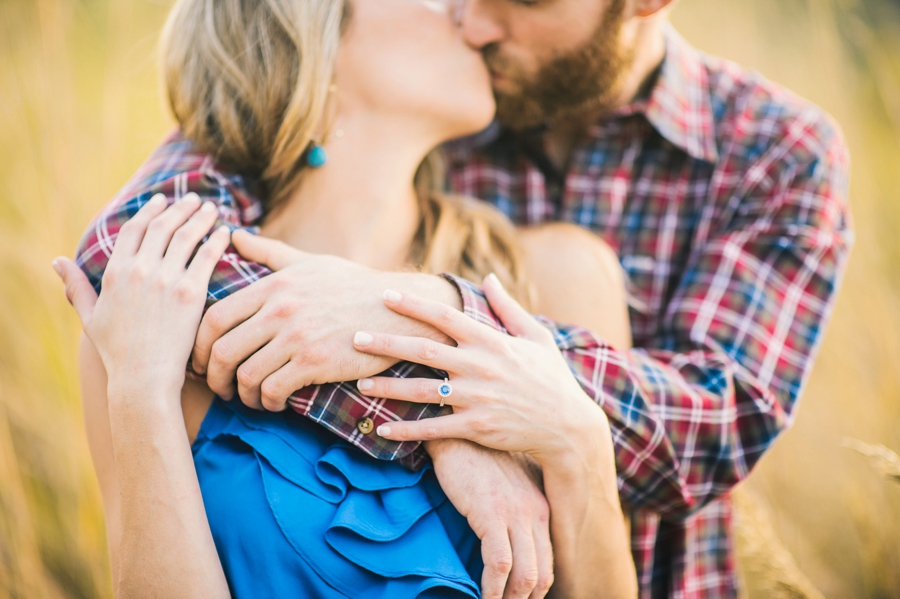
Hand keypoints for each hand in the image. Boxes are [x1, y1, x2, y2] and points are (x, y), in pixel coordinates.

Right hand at [53, 193, 230, 396]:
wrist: (143, 377)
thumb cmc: (117, 351)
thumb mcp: (89, 316)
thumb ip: (76, 286)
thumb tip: (58, 261)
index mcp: (115, 272)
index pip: (135, 228)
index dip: (150, 210)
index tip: (162, 200)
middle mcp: (140, 270)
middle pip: (164, 226)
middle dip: (180, 208)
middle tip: (194, 199)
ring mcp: (167, 280)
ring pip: (187, 236)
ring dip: (201, 218)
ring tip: (212, 208)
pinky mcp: (191, 293)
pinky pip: (208, 257)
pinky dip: (218, 241)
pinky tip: (226, 232)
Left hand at [190, 230, 460, 411]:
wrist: (398, 308)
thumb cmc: (353, 286)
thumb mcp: (309, 262)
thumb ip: (267, 253)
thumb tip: (232, 235)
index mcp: (273, 287)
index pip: (213, 318)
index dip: (198, 346)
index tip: (201, 361)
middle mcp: (280, 310)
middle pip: (221, 351)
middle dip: (213, 377)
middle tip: (218, 387)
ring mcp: (298, 337)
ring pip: (245, 375)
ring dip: (241, 394)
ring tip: (248, 398)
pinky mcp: (316, 362)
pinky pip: (273, 389)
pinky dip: (266, 401)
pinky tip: (273, 402)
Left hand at [353, 273, 607, 465]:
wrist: (568, 427)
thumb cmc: (551, 378)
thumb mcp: (537, 336)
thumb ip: (508, 307)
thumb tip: (488, 278)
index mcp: (492, 341)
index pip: (446, 316)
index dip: (413, 305)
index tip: (385, 296)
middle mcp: (480, 367)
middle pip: (423, 350)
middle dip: (387, 342)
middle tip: (355, 336)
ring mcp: (477, 399)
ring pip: (422, 391)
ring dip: (388, 386)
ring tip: (359, 382)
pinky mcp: (476, 428)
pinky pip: (434, 429)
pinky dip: (407, 429)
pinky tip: (382, 428)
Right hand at [426, 439, 552, 598]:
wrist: (456, 432)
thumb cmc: (474, 457)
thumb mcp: (504, 485)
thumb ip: (511, 509)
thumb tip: (502, 540)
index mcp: (540, 507)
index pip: (548, 560)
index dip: (535, 588)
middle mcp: (535, 512)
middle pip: (542, 573)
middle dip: (525, 598)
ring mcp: (515, 513)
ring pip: (525, 574)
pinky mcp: (491, 513)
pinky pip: (499, 563)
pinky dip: (492, 588)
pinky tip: (483, 597)